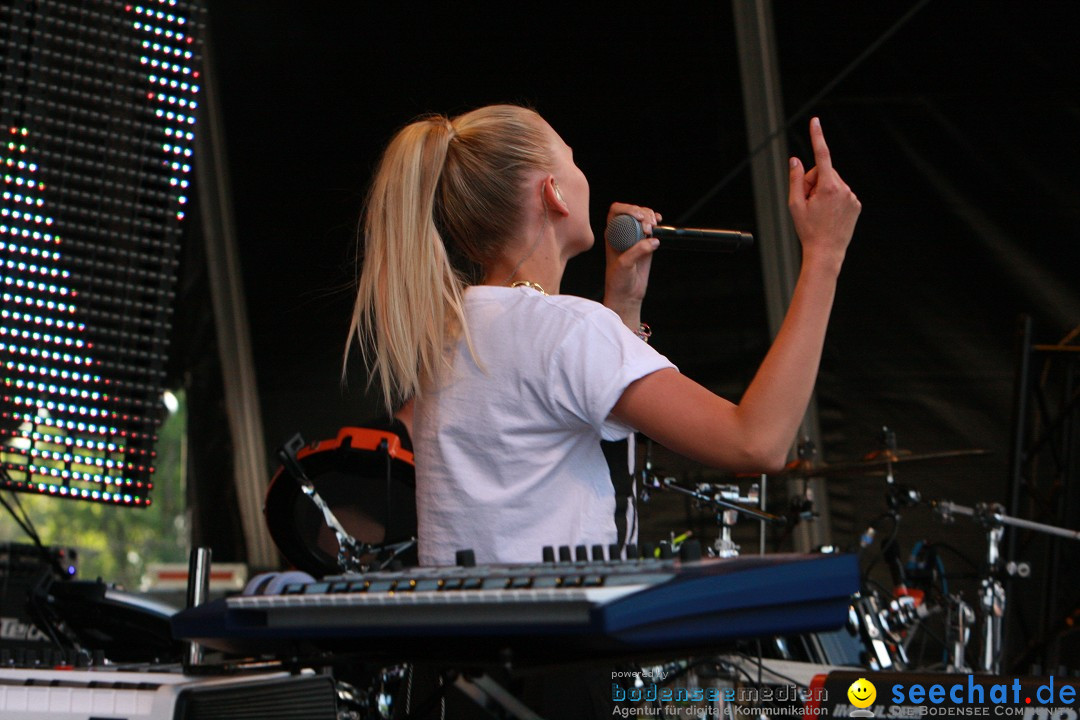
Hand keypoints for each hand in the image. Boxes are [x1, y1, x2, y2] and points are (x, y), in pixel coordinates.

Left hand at [603, 202, 660, 328]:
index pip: (616, 211)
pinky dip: (657, 222)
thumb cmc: (619, 280)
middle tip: (649, 228)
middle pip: (633, 211)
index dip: (628, 208)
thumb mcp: (625, 265)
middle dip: (643, 214)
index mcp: (612, 234)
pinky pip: (652, 227)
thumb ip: (637, 251)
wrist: (627, 294)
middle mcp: (622, 232)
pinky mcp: (646, 243)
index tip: (639, 217)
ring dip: (651, 217)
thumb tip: (653, 240)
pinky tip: (660, 222)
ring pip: (643, 217)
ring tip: (654, 227)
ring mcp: (635, 237)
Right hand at [787, 117, 860, 271]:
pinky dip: (834, 200)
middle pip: (824, 172)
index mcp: (827, 187)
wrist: (826, 252)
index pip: (821, 155)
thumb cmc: (807, 230)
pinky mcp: (857, 204)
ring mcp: (852, 196)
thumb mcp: (795, 204)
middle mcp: (843, 188)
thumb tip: (796, 160)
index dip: (817, 136)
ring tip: (820, 213)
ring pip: (833, 183)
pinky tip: (830, 215)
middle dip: (813, 183)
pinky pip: (842, 193)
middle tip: (808, 203)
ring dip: (823, 192)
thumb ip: (795, 179)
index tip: (815, 121)